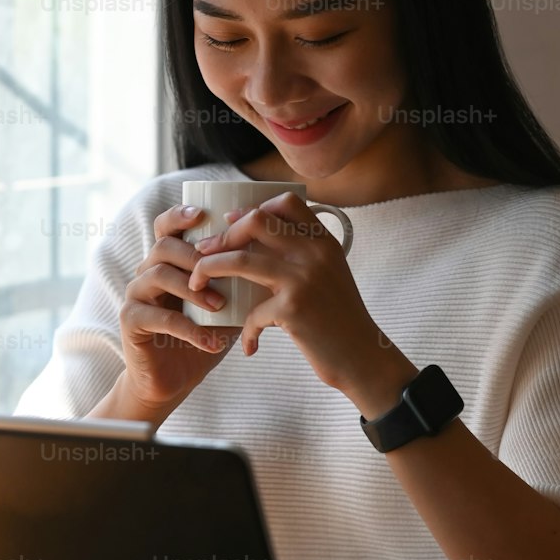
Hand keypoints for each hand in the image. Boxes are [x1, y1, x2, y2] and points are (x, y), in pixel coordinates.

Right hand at [116, 203, 241, 419]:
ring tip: (220, 306)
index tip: (203, 214)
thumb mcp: (224, 305)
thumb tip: (275, 259)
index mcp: (167, 262)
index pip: (165, 226)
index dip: (180, 215)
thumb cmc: (202, 335)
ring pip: (158, 274)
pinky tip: (212, 342)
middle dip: (197, 255)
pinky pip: (158, 317)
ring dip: (194, 289)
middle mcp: (146, 272)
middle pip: (164, 246)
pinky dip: (189, 329)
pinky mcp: (131, 321)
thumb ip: (237, 281)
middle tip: (226, 271)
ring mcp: (135, 295)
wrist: (173, 379)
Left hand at [186, 191, 384, 393]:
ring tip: (195, 283)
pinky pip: (251, 313)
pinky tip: (249, 345)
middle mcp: (315, 253)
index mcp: (324, 241)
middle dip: (222, 235)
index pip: (286, 201)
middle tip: (203, 252)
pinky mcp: (293, 308)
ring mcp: (304, 278)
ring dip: (209, 269)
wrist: (364, 358)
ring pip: (241, 259)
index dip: (252, 208)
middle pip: (256, 221)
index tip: (230, 223)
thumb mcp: (330, 275)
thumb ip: (303, 254)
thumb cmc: (340, 319)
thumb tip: (257, 237)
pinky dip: (246, 331)